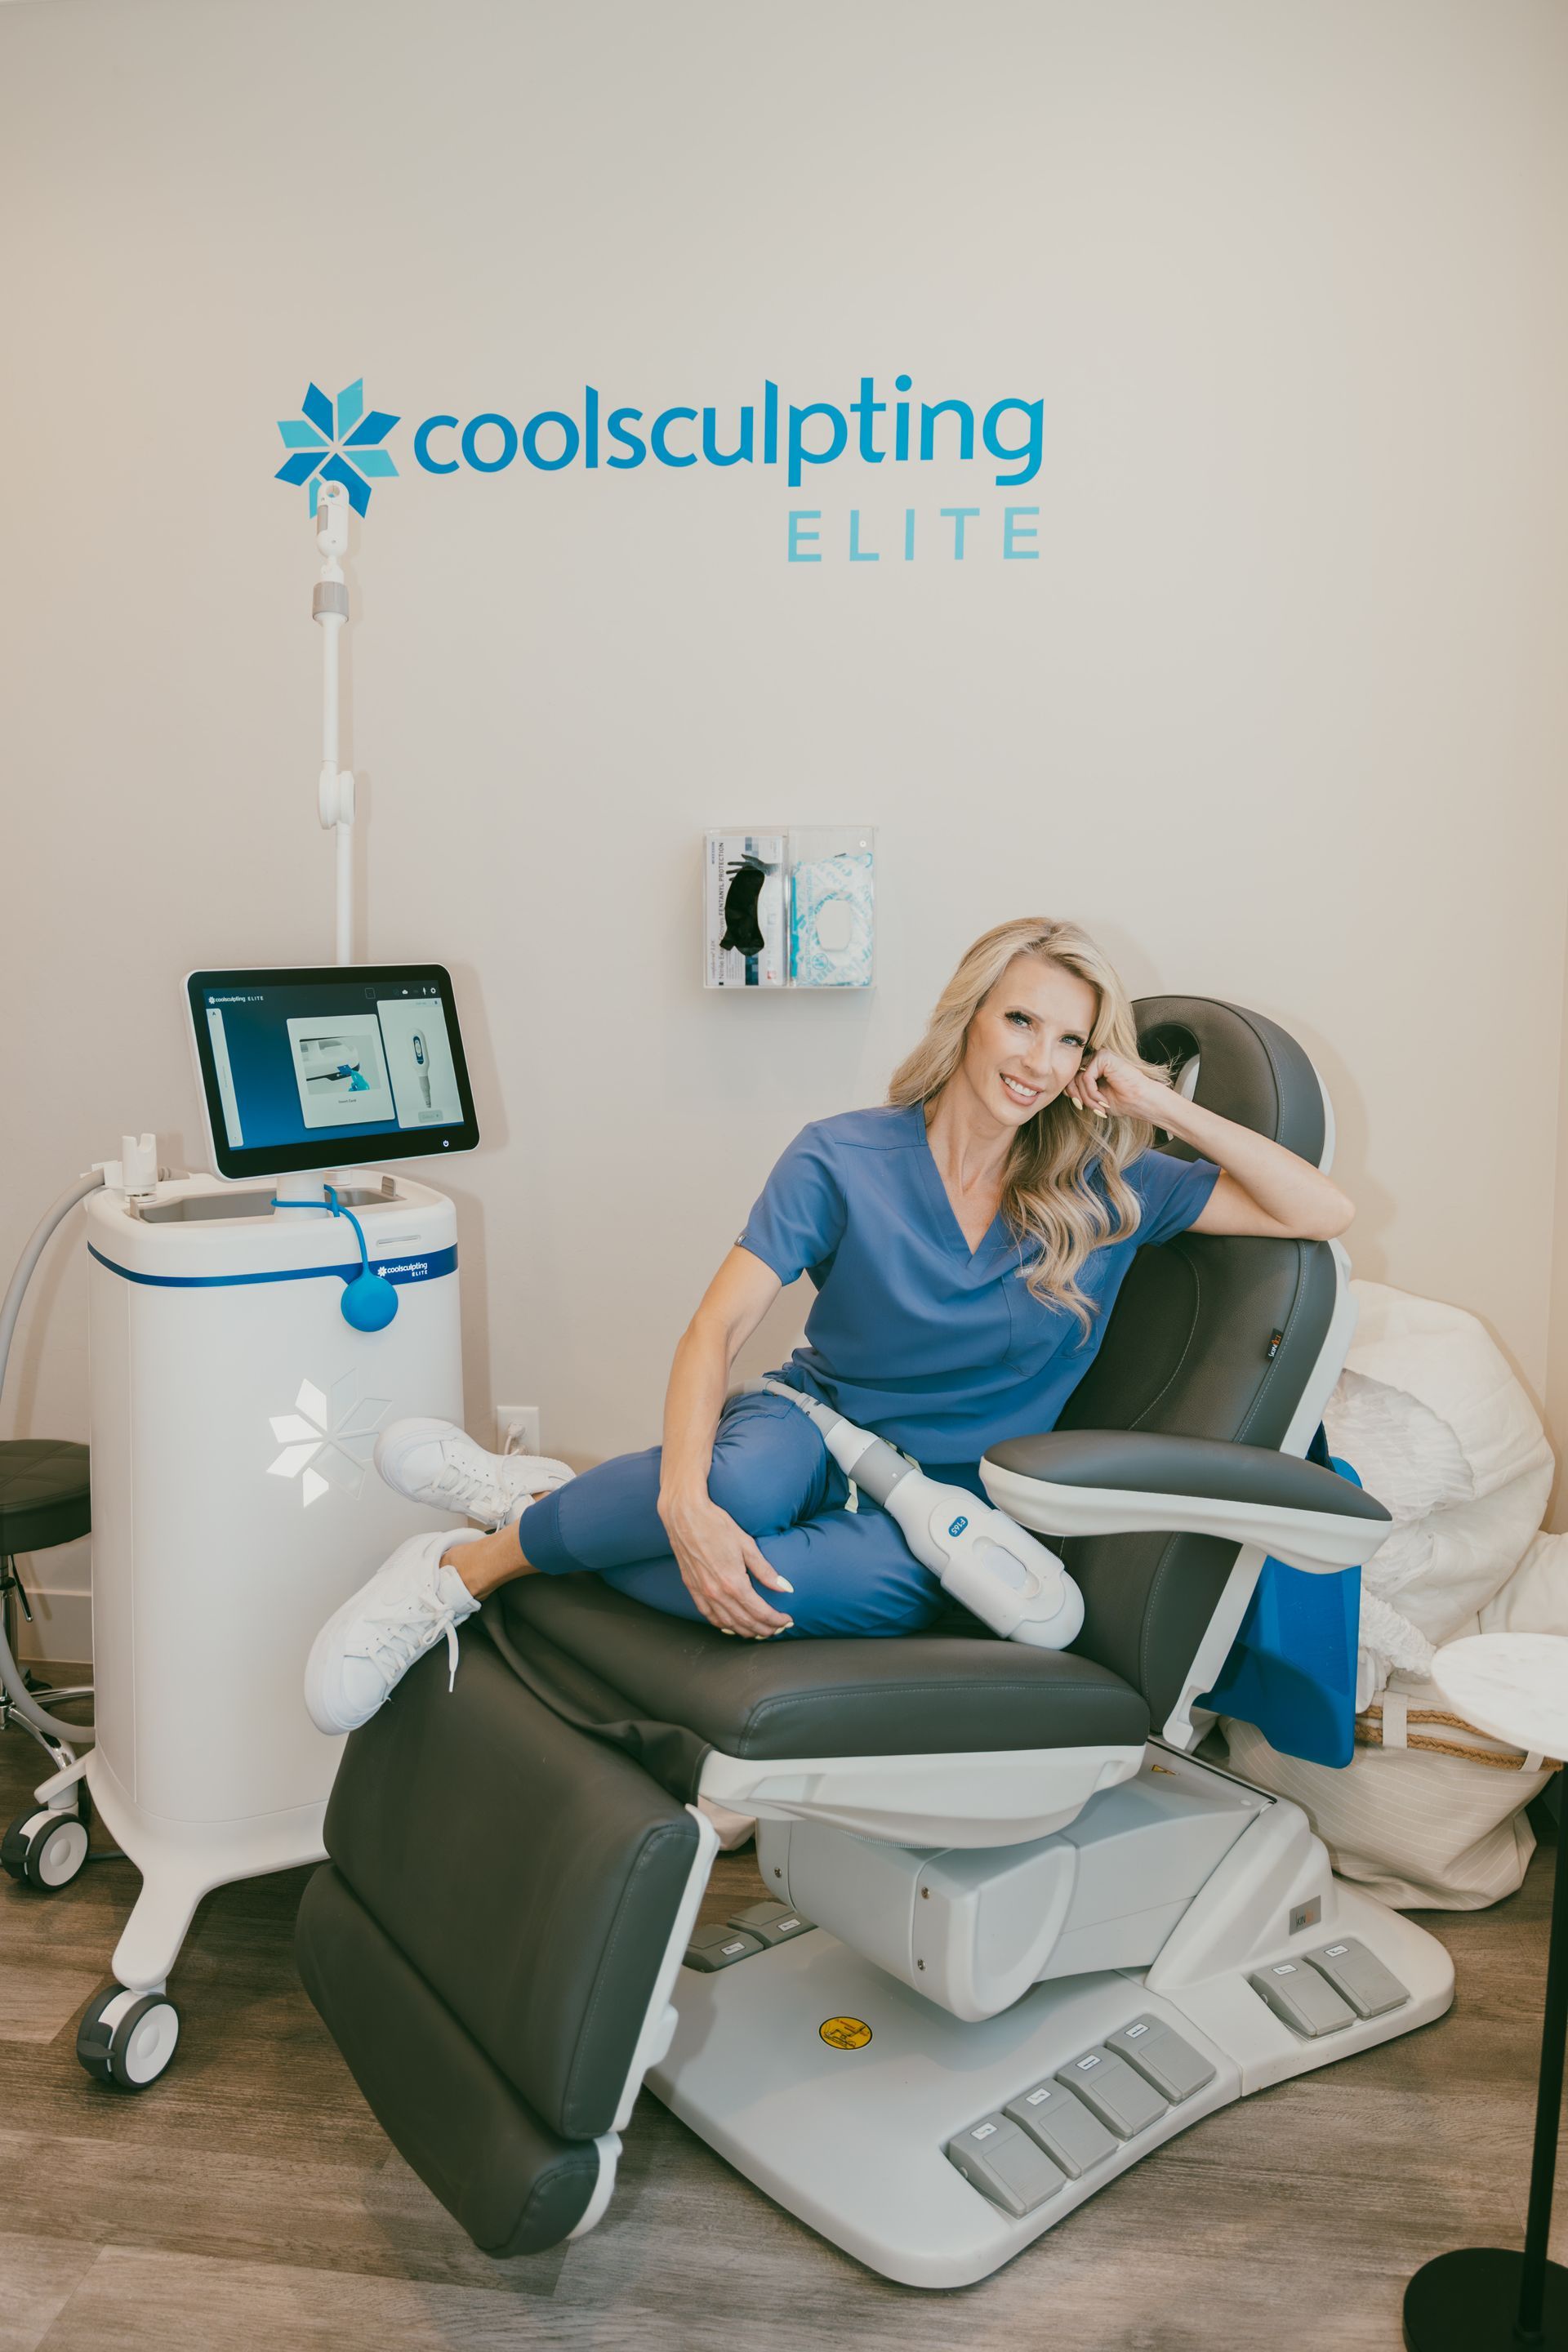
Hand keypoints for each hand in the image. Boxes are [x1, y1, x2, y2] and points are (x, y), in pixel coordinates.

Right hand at [657, 1490, 794, 1637]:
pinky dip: (722, 1625)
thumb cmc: (716, 1525)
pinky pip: (708, 1615)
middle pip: (745, 1622)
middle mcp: (717, 1593)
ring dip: (745, 1631)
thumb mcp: (746, 1544)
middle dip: (764, 1629)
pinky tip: (731, 1625)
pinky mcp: (692, 1588)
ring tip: (759, 1632)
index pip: (760, 1612)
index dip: (776, 1620)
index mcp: (733, 1582)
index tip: (787, 1620)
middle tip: (778, 1629)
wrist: (685, 1516)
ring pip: (727, 1623)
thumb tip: (785, 1588)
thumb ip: (765, 1570)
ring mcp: (702, 1593)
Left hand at [1066, 1047, 1170, 1123]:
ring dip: (1087, 1098)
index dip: (1071, 1093)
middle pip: (1072, 1076)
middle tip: (1084, 1108)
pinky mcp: (1103, 1056)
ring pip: (1078, 1079)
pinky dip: (1092, 1093)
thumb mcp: (1094, 1098)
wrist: (1141, 1101)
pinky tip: (1103, 1100)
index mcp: (1093, 1066)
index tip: (1080, 1106)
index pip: (1071, 1077)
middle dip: (1077, 1096)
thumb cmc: (1122, 1100)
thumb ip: (1080, 1091)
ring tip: (1100, 1107)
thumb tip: (1063, 1090)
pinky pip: (1086, 1077)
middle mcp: (1095, 1058)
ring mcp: (1099, 1056)